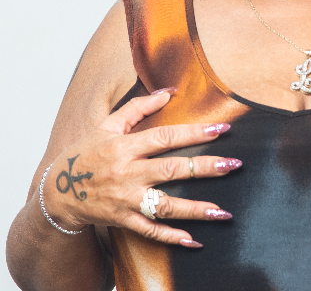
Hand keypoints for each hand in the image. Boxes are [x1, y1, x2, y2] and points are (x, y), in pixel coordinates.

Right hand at [41, 89, 240, 247]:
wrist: (56, 193)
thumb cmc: (86, 153)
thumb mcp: (107, 125)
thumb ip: (138, 107)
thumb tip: (169, 91)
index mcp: (125, 147)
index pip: (165, 138)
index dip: (194, 133)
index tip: (222, 128)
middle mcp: (127, 174)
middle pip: (171, 170)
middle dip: (205, 168)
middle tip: (233, 164)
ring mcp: (125, 200)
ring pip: (164, 205)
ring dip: (195, 209)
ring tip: (223, 211)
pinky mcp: (123, 221)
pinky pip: (149, 231)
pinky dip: (170, 237)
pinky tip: (194, 240)